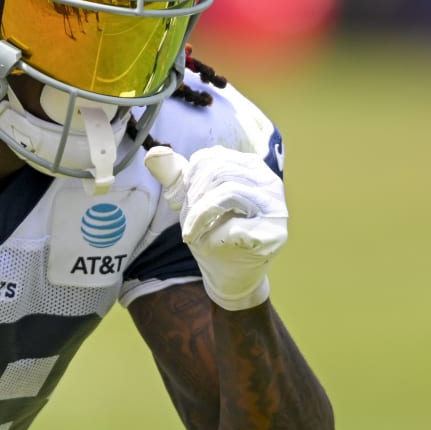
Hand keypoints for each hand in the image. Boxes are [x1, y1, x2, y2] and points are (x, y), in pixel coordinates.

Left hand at [145, 144, 287, 309]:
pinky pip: (234, 224)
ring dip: (199, 214)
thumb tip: (154, 154)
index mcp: (251, 168)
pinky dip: (211, 232)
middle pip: (219, 171)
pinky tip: (203, 243)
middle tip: (186, 221)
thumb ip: (178, 178)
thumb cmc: (216, 236)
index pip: (213, 157)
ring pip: (227, 192)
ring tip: (191, 231)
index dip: (190, 177)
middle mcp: (269, 181)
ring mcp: (276, 207)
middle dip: (194, 196)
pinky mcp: (275, 233)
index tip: (184, 200)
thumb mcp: (194, 203)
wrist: (231, 275)